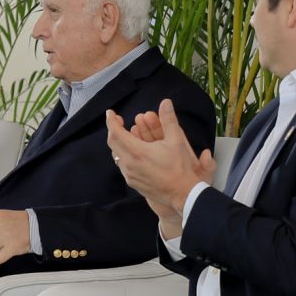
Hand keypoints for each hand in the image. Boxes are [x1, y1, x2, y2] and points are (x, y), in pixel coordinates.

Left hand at [107, 103, 214, 233]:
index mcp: (137, 151)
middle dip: (113, 130)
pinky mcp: (133, 182)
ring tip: (126, 135)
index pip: (116, 132)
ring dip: (118, 143)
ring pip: (116, 155)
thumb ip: (169, 119)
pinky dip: (123, 155)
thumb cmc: (181, 167)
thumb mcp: (177, 140)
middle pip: (113, 143)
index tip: (111, 113)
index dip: (111, 120)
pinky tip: (132, 152)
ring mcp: (129, 175)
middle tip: (118, 121)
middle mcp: (129, 164)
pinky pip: (122, 165)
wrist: (184, 193)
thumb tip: (166, 102)